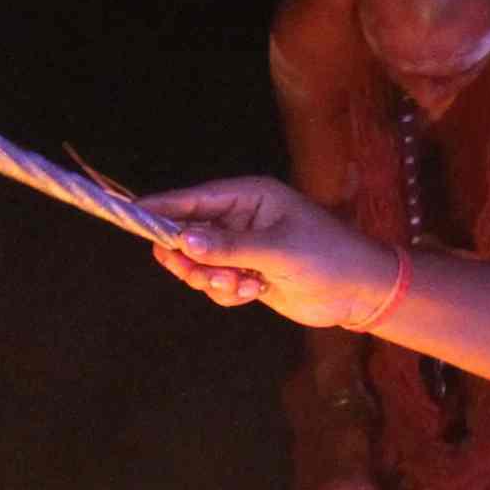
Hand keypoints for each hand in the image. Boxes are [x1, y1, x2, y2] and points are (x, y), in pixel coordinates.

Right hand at [142, 180, 403, 328]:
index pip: (193, 199)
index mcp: (248, 196)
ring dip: (212, 279)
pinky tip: (251, 293)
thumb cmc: (326, 257)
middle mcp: (240, 218)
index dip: (161, 208)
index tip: (130, 216)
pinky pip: (214, 284)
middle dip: (191, 258)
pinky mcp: (246, 274)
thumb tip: (182, 240)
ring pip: (198, 264)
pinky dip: (226, 293)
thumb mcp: (276, 250)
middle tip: (201, 272)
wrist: (359, 291)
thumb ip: (227, 246)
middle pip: (187, 233)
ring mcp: (242, 247)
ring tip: (240, 285)